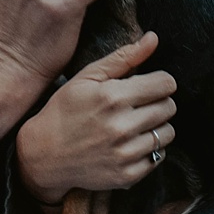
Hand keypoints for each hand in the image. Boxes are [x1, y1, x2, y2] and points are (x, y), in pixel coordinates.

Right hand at [15, 33, 177, 205]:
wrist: (44, 154)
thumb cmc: (65, 110)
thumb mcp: (87, 77)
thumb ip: (124, 57)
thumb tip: (154, 38)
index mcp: (113, 97)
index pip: (166, 84)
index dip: (159, 82)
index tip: (148, 85)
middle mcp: (122, 127)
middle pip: (169, 107)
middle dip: (158, 102)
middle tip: (139, 105)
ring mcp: (126, 154)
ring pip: (168, 133)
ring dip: (156, 126)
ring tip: (135, 124)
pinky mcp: (128, 175)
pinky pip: (158, 157)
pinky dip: (149, 149)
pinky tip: (130, 144)